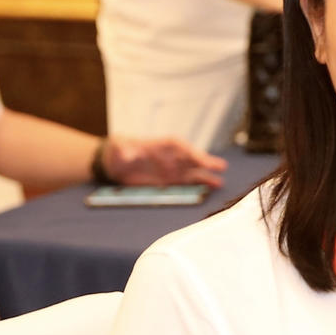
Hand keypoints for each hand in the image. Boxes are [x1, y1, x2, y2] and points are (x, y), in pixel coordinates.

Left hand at [100, 136, 228, 187]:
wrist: (114, 164)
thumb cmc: (117, 151)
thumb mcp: (119, 149)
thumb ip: (125, 151)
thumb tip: (129, 154)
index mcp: (161, 145)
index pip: (180, 147)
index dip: (191, 152)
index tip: (201, 159)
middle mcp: (170, 156)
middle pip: (191, 158)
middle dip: (205, 162)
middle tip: (221, 167)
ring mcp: (172, 169)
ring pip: (192, 171)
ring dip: (205, 176)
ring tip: (220, 182)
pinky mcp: (170, 181)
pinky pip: (186, 182)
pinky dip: (197, 185)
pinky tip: (209, 189)